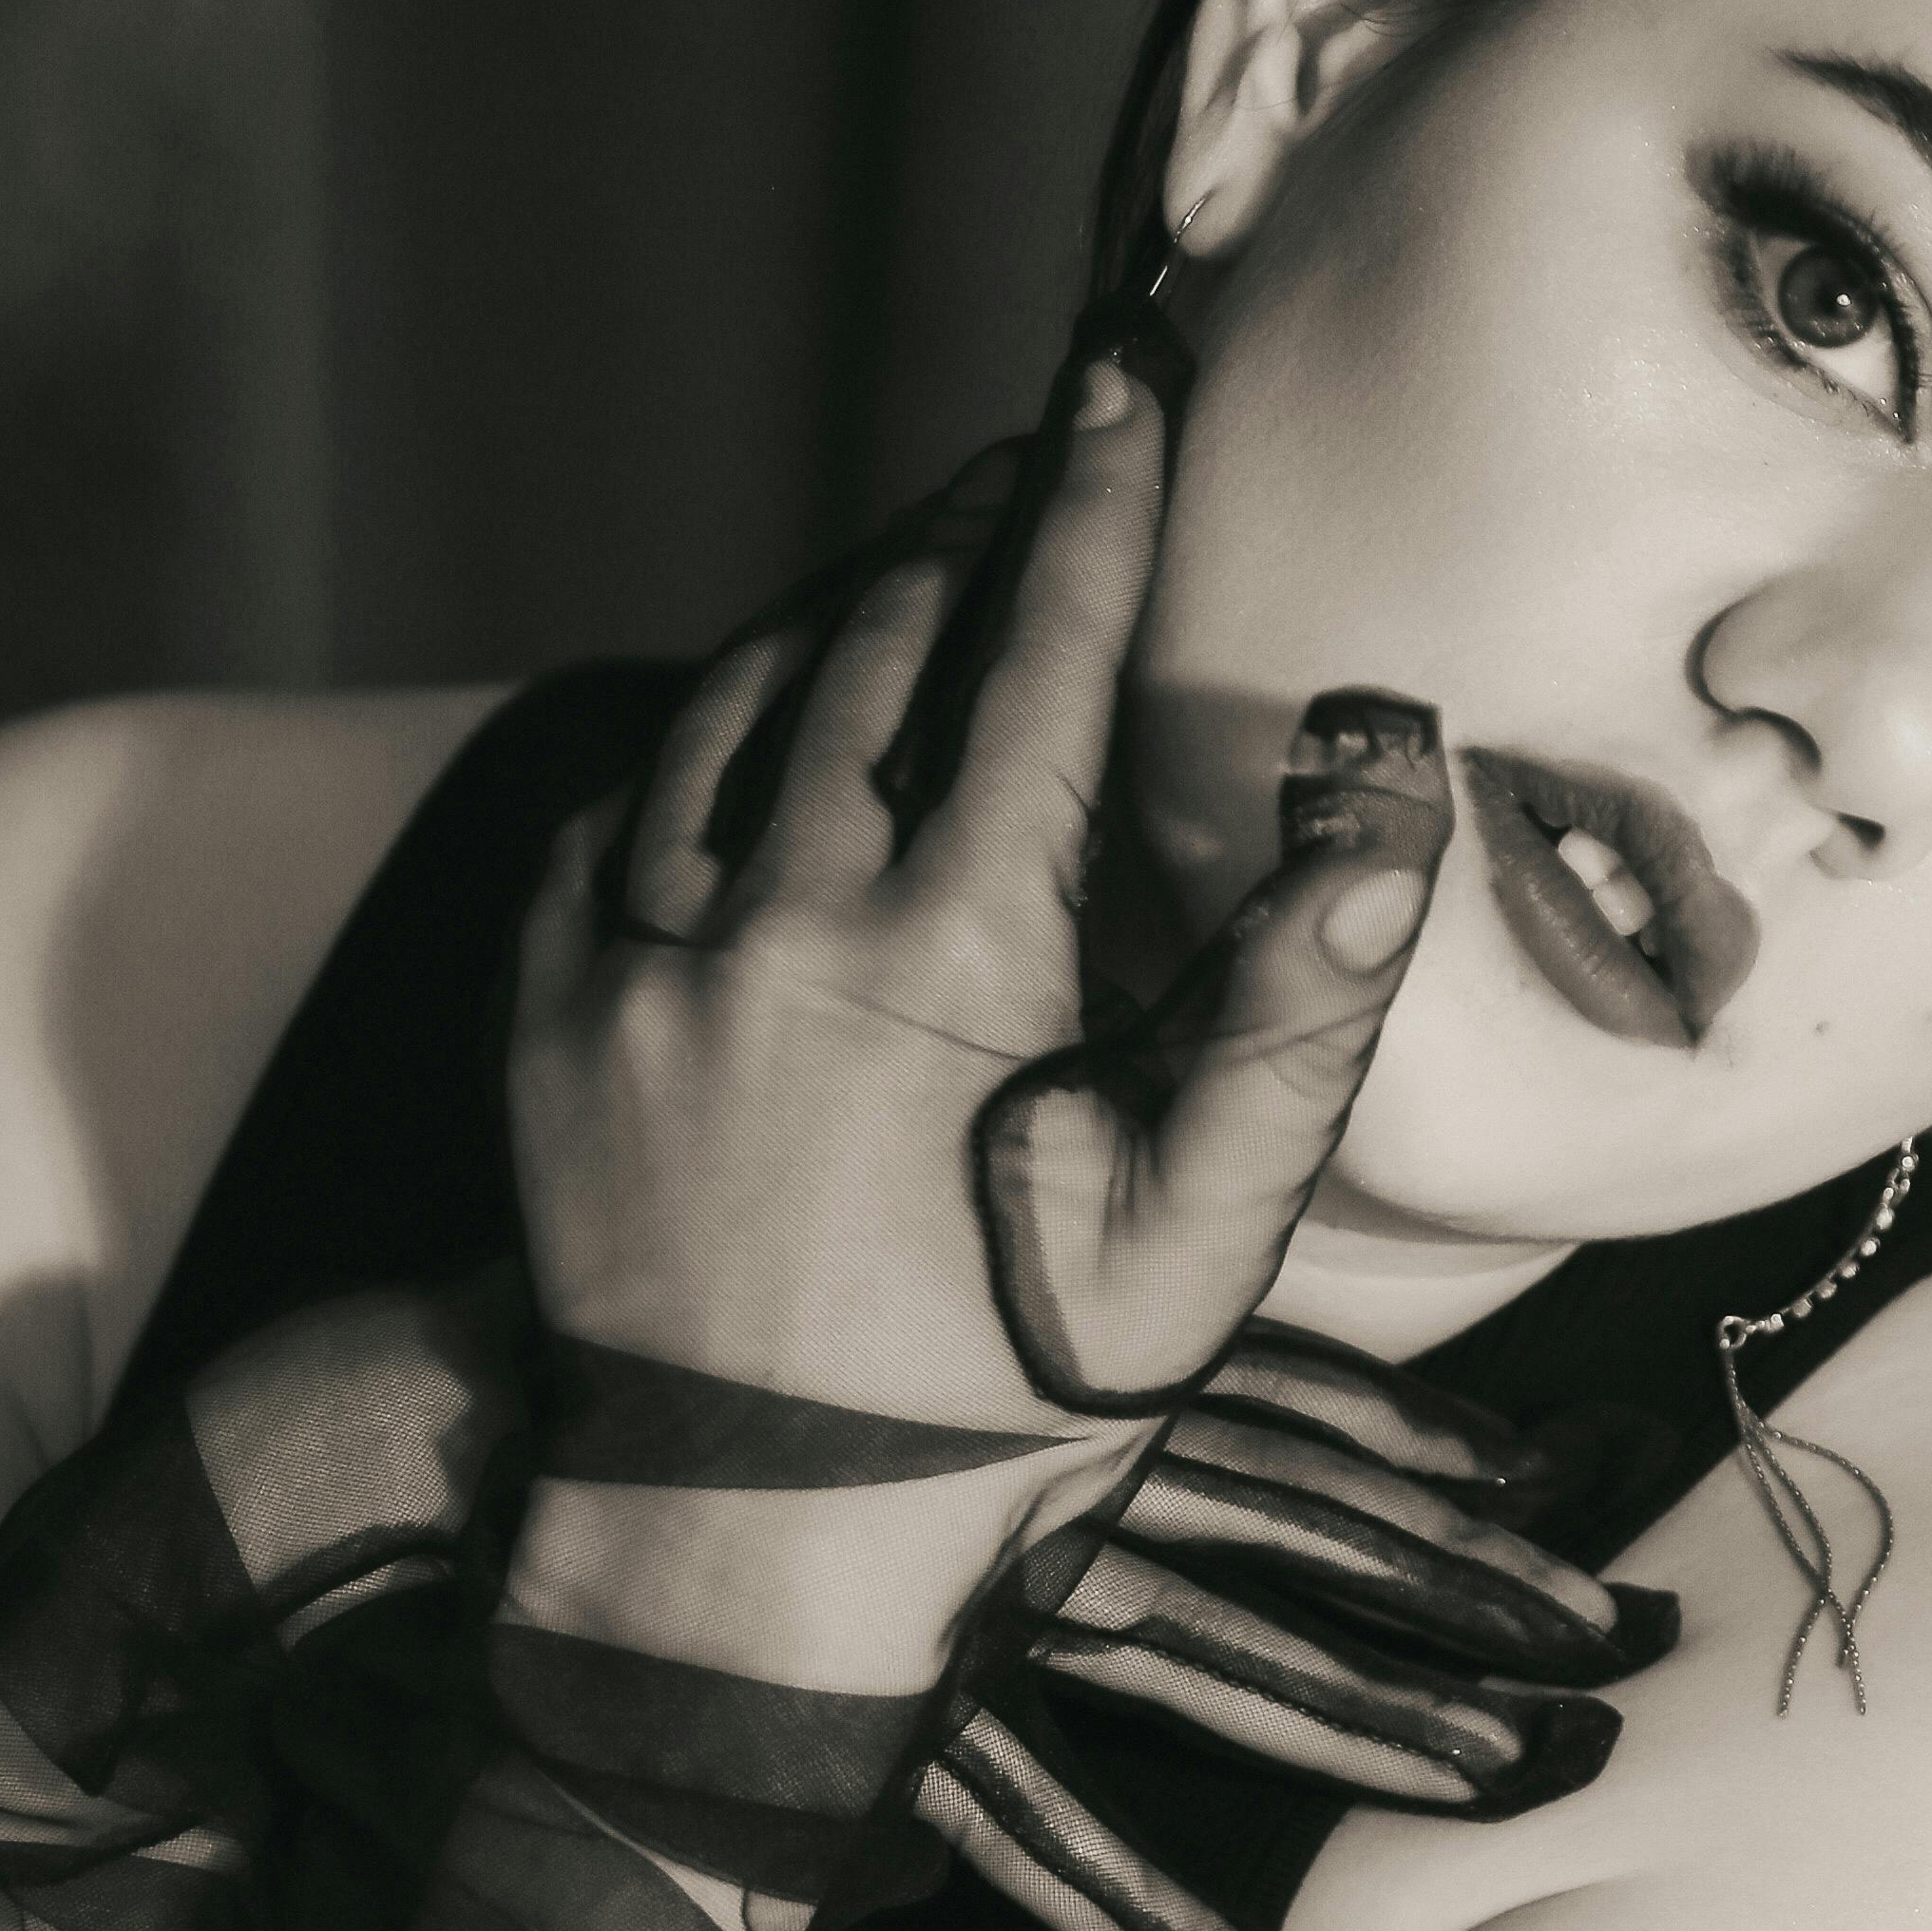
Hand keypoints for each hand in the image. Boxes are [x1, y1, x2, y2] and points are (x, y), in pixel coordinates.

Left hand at [506, 369, 1441, 1486]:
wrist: (759, 1555)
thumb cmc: (1009, 1398)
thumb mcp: (1196, 1225)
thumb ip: (1293, 1003)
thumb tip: (1384, 808)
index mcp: (951, 936)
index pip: (1034, 644)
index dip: (1090, 495)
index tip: (1118, 376)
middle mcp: (775, 909)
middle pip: (881, 635)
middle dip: (971, 526)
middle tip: (1033, 460)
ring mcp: (639, 957)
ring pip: (740, 699)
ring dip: (839, 617)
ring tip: (913, 576)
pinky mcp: (547, 1017)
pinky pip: (621, 811)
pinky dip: (706, 740)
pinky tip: (756, 735)